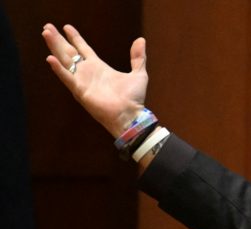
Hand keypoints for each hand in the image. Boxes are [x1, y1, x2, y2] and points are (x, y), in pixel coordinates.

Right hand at [41, 23, 148, 137]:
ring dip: (54, 47)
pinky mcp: (80, 91)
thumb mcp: (139, 74)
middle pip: (69, 52)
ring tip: (46, 33)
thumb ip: (138, 57)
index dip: (75, 38)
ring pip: (64, 60)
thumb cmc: (133, 99)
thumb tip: (141, 40)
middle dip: (58, 40)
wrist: (131, 116)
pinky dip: (59, 69)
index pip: (83, 49)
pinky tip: (50, 58)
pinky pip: (67, 78)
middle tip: (47, 26)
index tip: (66, 27)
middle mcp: (87, 73)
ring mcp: (82, 81)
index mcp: (99, 67)